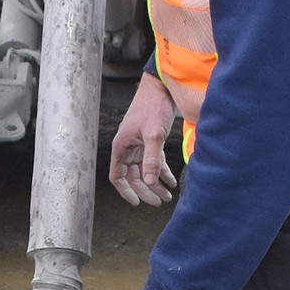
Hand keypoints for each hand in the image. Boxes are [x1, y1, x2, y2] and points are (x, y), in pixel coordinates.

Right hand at [109, 72, 177, 207]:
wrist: (161, 87)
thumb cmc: (153, 107)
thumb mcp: (153, 134)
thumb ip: (152, 159)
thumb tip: (150, 183)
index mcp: (122, 147)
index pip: (118, 176)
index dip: (126, 191)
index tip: (138, 203)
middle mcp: (128, 147)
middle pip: (133, 176)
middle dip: (147, 190)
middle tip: (160, 201)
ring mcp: (138, 144)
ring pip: (145, 170)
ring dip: (155, 183)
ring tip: (168, 195)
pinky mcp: (150, 139)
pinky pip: (153, 161)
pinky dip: (162, 171)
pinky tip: (172, 181)